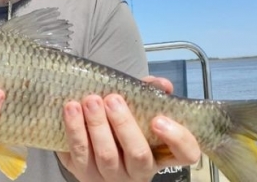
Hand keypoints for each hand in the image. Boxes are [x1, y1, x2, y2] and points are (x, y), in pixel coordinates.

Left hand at [57, 76, 200, 181]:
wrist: (89, 148)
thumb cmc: (120, 126)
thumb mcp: (136, 111)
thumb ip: (148, 94)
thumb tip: (160, 83)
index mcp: (160, 153)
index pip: (185, 154)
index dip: (177, 139)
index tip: (159, 119)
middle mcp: (139, 170)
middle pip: (138, 154)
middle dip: (124, 125)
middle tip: (112, 99)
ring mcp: (111, 175)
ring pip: (106, 156)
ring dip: (97, 126)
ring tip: (90, 101)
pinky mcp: (84, 173)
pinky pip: (79, 154)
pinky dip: (75, 130)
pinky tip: (71, 109)